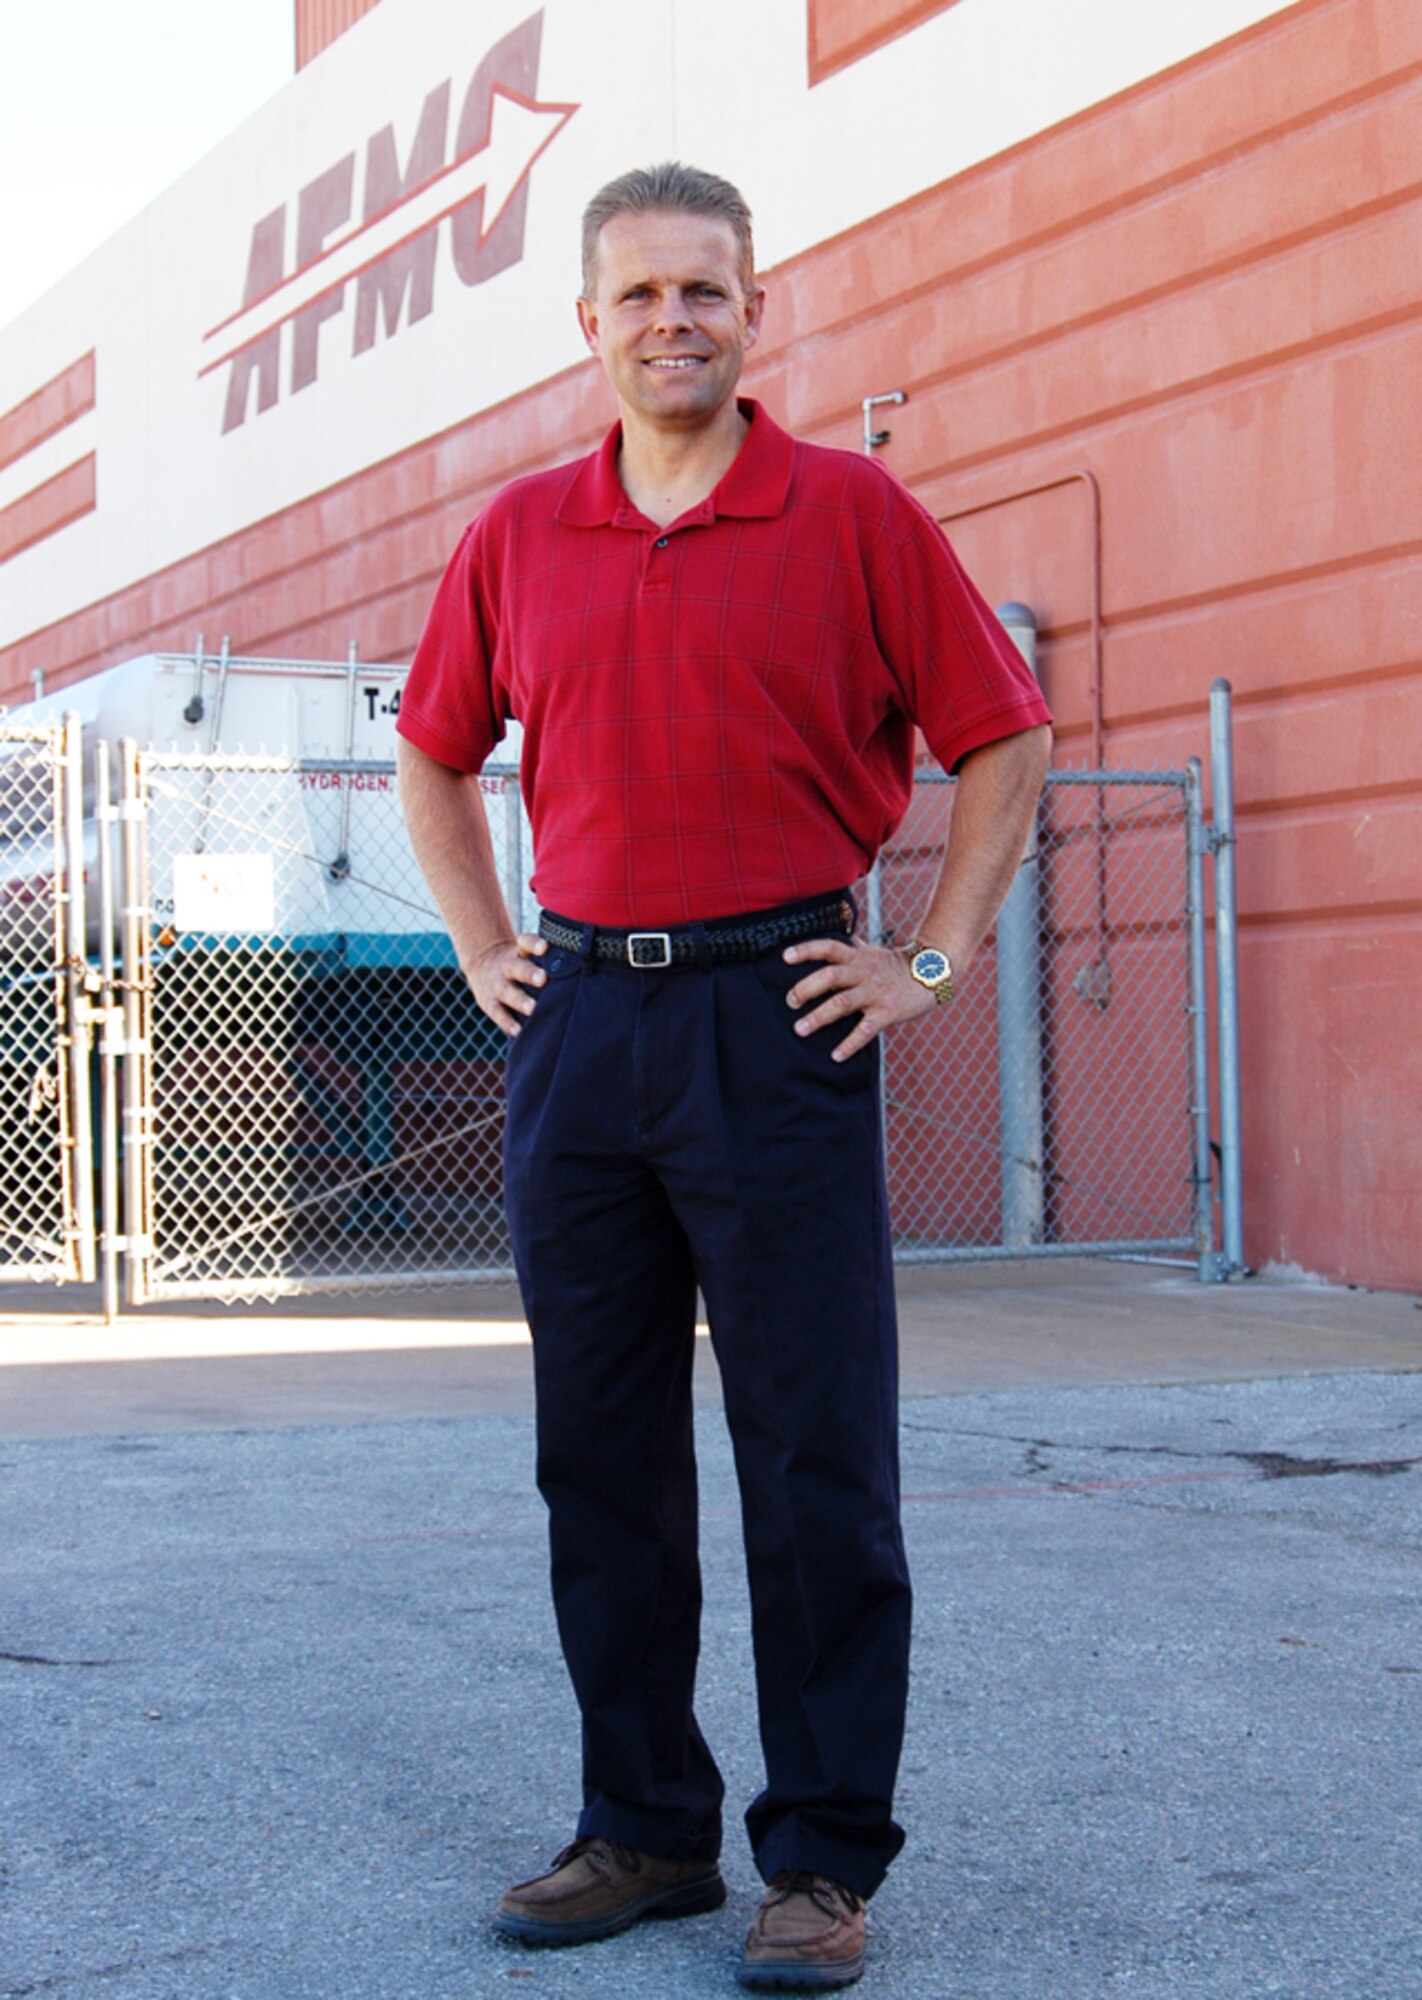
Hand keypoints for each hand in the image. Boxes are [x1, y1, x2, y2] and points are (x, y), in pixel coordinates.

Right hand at [464, 934, 547, 1034]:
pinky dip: (508, 1022)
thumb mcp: (527, 952)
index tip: (545, 947)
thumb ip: (550, 958)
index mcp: (519, 951)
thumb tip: (588, 965)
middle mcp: (508, 966)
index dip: (534, 944)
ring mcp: (498, 984)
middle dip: (530, 973)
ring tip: (532, 1008)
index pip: (525, 942)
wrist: (483, 963)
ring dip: (520, 1000)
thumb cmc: (520, 961)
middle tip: (543, 979)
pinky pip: (498, 1013)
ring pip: (508, 992)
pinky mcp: (489, 1002)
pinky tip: (519, 1030)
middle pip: (518, 968)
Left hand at [782, 936, 935, 1061]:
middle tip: (790, 1002)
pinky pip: (866, 1030)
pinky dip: (850, 1044)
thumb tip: (831, 938)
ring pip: (842, 1003)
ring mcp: (875, 992)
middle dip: (806, 988)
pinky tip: (836, 1055)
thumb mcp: (872, 953)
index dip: (807, 950)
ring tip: (800, 1030)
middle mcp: (864, 972)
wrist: (932, 974)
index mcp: (857, 957)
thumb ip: (851, 948)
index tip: (785, 957)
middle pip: (831, 975)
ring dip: (818, 1017)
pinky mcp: (888, 1012)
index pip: (829, 947)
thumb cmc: (895, 966)